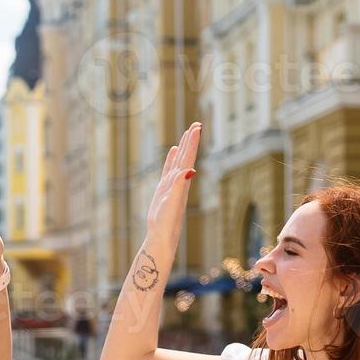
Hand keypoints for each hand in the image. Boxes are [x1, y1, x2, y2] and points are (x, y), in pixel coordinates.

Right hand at [145, 123, 200, 237]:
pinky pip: (169, 169)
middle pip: (187, 157)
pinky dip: (172, 158)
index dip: (193, 143)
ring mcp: (172, 184)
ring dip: (184, 147)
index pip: (189, 158)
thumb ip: (180, 185)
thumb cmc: (167, 222)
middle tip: (197, 124)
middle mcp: (179, 181)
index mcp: (182, 183)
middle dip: (191, 141)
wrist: (162, 236)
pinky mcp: (164, 189)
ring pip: (179, 161)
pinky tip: (174, 151)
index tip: (197, 127)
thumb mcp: (173, 202)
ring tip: (187, 132)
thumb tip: (189, 169)